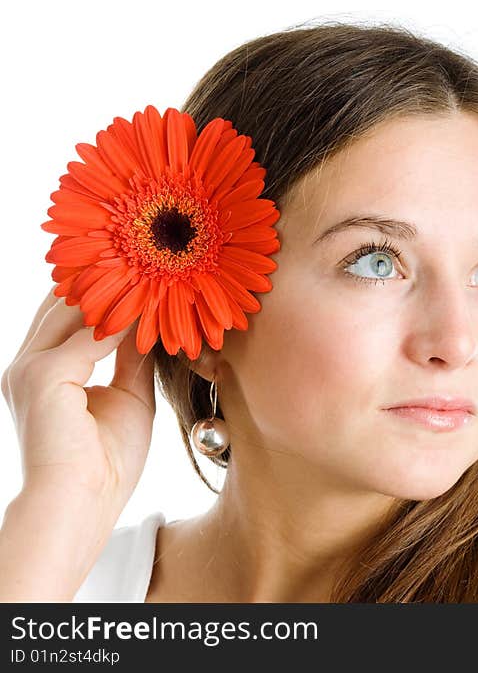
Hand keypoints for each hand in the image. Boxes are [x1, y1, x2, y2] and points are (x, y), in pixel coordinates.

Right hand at [1, 284, 156, 512]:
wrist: (82, 504)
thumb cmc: (106, 462)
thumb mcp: (129, 396)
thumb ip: (132, 358)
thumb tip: (148, 323)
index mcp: (42, 371)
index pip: (66, 314)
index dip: (104, 293)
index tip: (148, 276)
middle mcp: (27, 364)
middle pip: (62, 303)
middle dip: (104, 282)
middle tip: (153, 265)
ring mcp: (29, 368)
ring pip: (72, 310)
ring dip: (115, 294)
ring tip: (157, 278)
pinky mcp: (42, 376)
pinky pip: (88, 335)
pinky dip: (122, 321)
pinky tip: (153, 312)